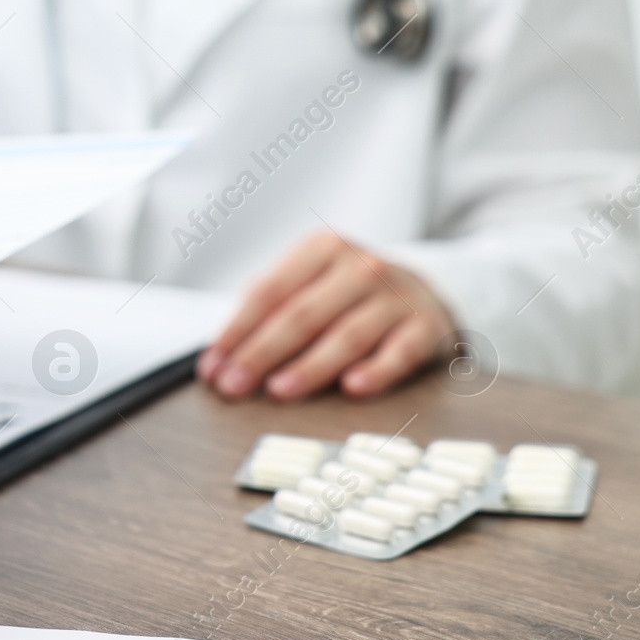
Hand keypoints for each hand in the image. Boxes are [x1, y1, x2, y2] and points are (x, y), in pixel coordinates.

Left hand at [197, 231, 455, 400]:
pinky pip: (399, 351)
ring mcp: (397, 294)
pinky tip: (352, 387)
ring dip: (310, 366)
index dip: (236, 332)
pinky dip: (376, 370)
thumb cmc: (347, 295)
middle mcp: (361, 266)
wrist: (424, 293)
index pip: (268, 292)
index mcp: (322, 249)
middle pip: (301, 314)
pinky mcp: (427, 325)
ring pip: (346, 334)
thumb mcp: (308, 286)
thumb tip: (217, 363)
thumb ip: (264, 315)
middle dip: (262, 353)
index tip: (212, 368)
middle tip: (234, 386)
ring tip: (278, 390)